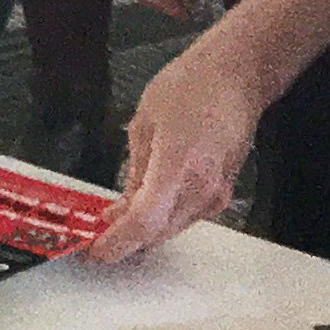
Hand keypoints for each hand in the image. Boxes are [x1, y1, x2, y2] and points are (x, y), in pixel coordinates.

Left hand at [86, 24, 271, 260]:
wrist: (235, 77)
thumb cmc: (189, 87)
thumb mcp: (144, 121)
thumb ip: (133, 169)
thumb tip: (120, 206)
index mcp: (177, 165)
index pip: (145, 222)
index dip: (118, 242)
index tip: (95, 252)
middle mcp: (201, 189)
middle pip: (158, 233)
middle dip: (125, 241)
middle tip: (95, 238)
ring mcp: (216, 195)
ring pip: (172, 229)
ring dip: (143, 232)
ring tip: (113, 223)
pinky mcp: (222, 194)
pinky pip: (186, 217)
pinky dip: (162, 220)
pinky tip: (143, 209)